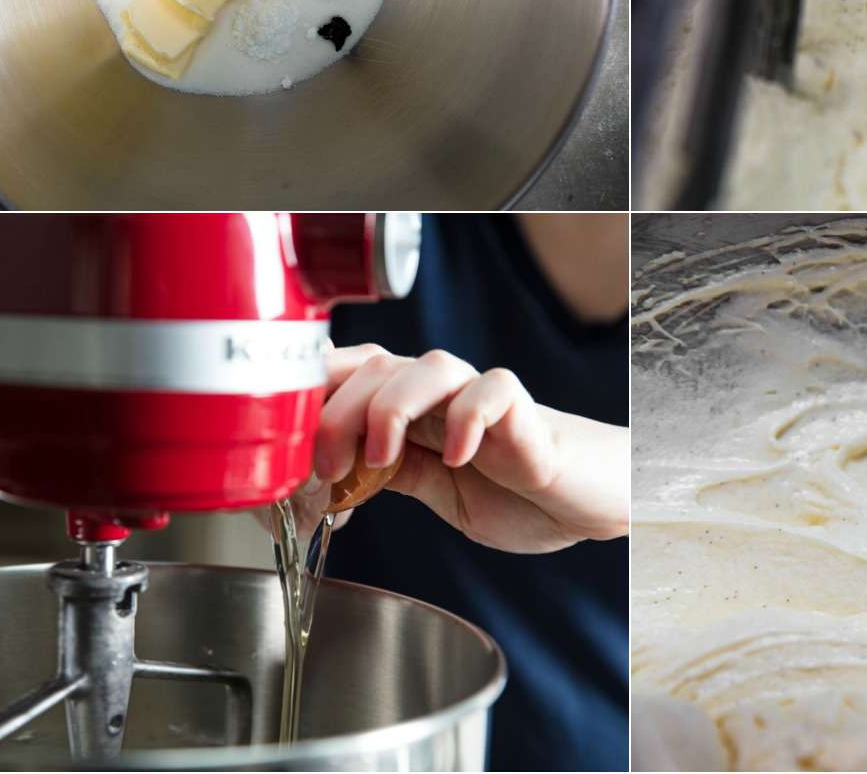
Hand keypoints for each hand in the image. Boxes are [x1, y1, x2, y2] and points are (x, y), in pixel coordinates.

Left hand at [312, 344, 628, 553]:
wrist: (585, 500)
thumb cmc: (519, 492)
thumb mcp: (436, 492)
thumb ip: (392, 475)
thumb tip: (324, 482)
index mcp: (413, 408)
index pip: (349, 375)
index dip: (310, 398)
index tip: (281, 450)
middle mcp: (442, 393)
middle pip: (375, 366)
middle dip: (337, 412)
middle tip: (325, 467)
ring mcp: (481, 397)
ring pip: (427, 366)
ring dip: (390, 408)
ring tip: (380, 458)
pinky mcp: (522, 411)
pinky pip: (491, 390)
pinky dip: (467, 417)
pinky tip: (458, 456)